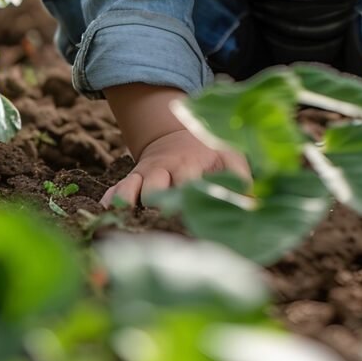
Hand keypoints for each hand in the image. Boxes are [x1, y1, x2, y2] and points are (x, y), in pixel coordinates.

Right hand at [100, 128, 250, 209]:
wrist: (181, 132)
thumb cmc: (212, 152)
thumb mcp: (231, 159)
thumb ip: (241, 180)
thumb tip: (254, 206)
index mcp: (192, 165)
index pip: (188, 185)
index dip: (186, 203)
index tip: (188, 222)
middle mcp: (167, 169)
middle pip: (154, 188)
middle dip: (154, 207)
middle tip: (158, 228)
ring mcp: (147, 173)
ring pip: (131, 188)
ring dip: (129, 204)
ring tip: (127, 224)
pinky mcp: (133, 178)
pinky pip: (116, 188)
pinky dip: (110, 201)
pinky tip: (107, 215)